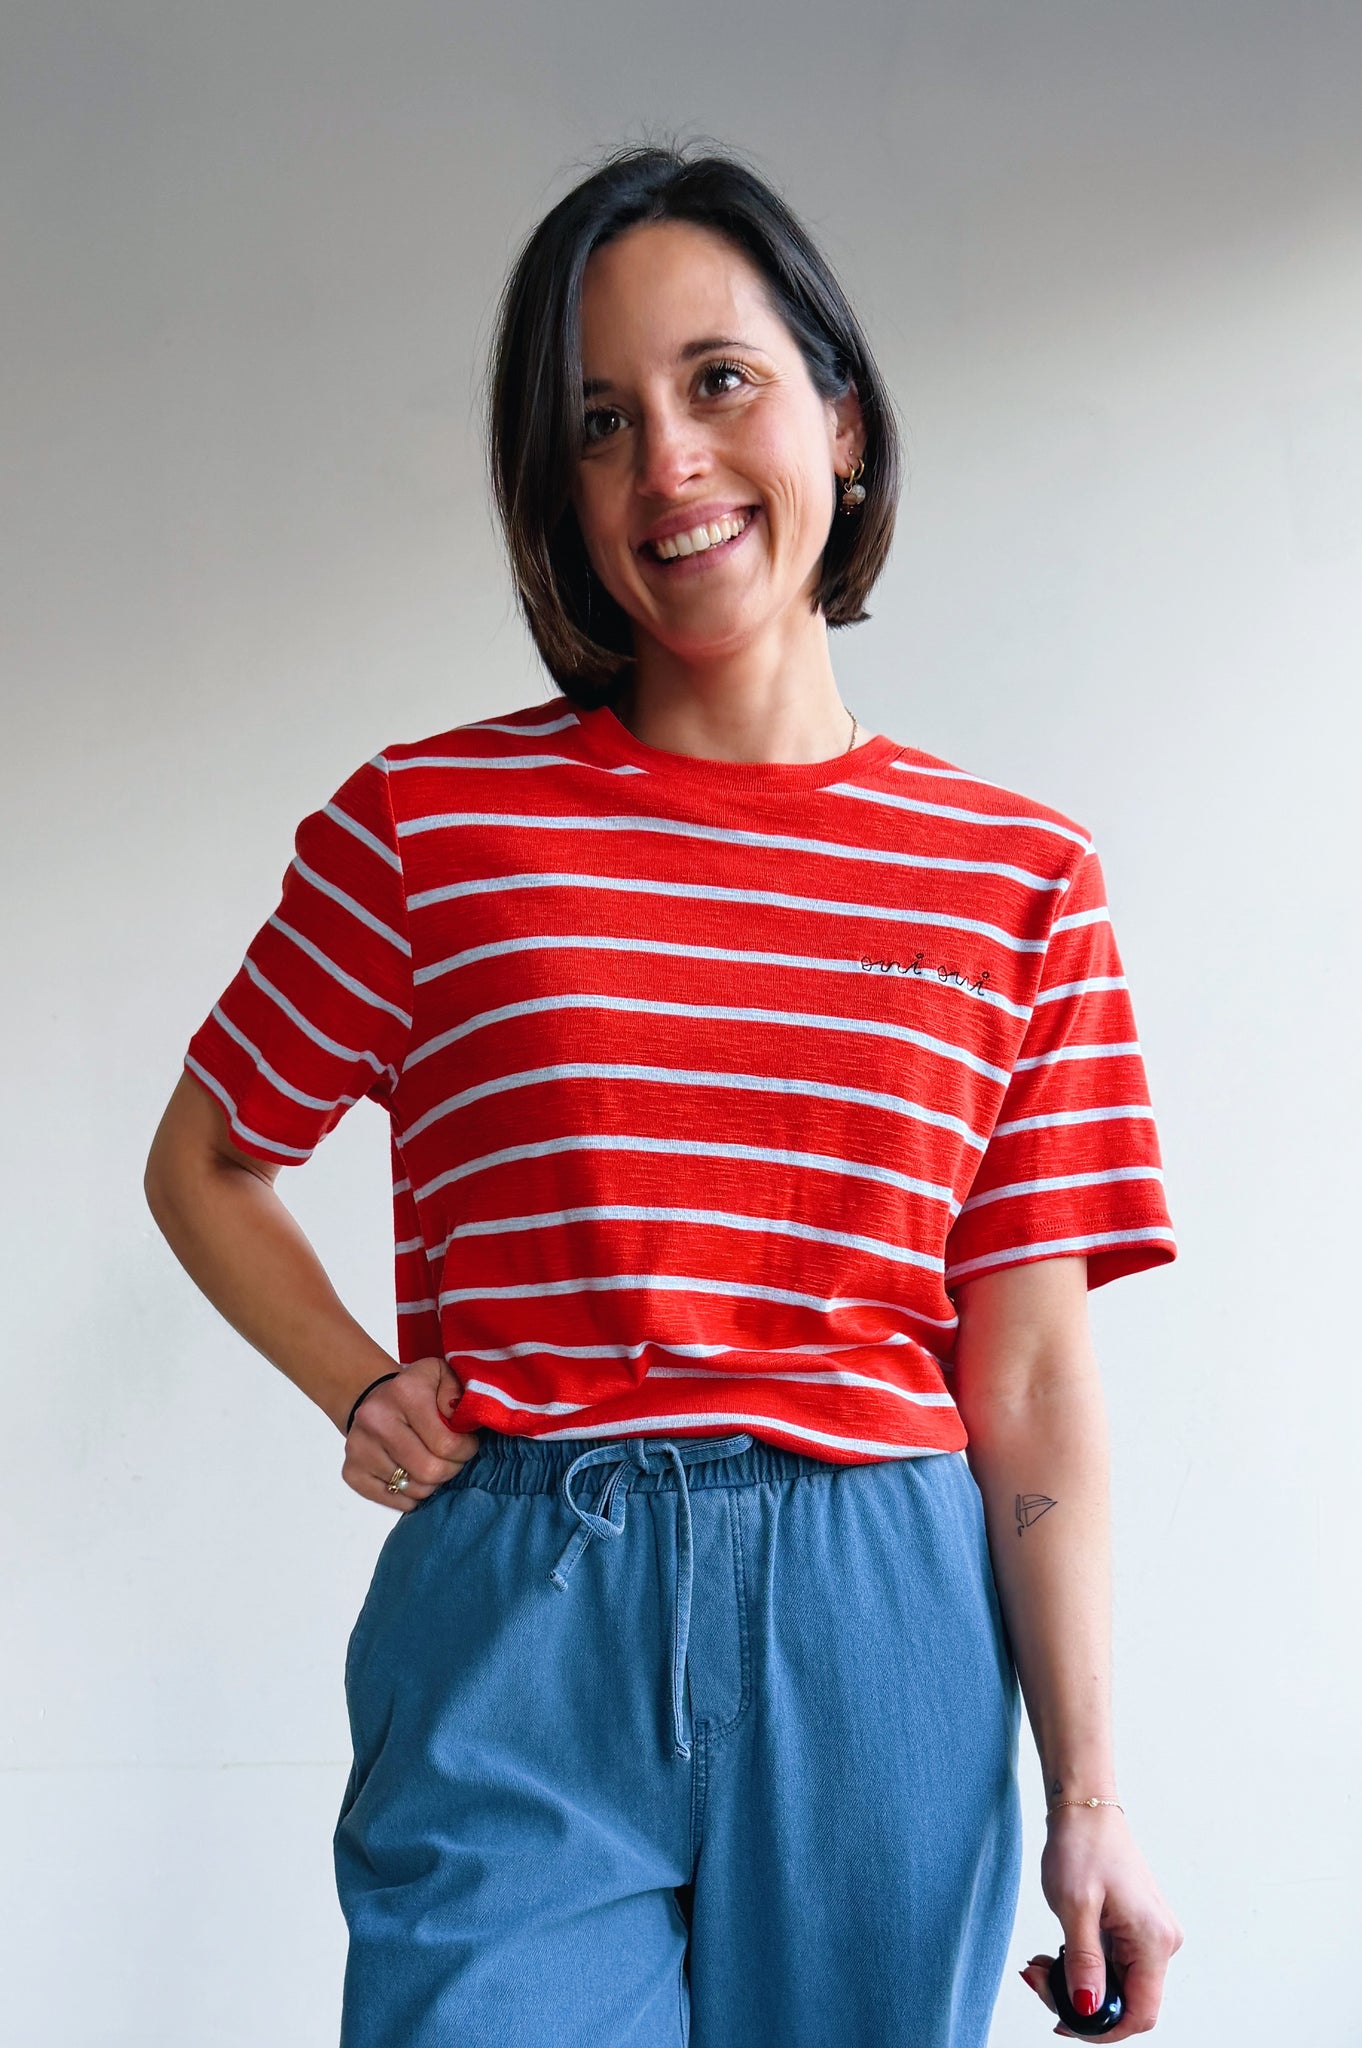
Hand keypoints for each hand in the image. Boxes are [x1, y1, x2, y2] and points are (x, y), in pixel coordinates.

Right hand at [341, 1356, 481, 1511]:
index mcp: (403, 1393)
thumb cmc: (416, 1391)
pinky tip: (413, 1475)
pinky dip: (411, 1496)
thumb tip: (460, 1422)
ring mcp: (359, 1448)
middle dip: (451, 1469)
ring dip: (432, 1483)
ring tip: (432, 1463)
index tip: (466, 1444)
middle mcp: (375, 1420)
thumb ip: (458, 1392)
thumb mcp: (442, 1377)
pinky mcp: (351, 1471)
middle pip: (430, 1471)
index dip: (465, 1450)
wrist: (374, 1399)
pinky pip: (394, 1501)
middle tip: (453, 1459)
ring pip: (414, 1490)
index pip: (447, 1444)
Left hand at [1018, 1807, 1182, 2037]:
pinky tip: (1054, 1954)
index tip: (1062, 2021)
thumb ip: (1083, 1963)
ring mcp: (1148, 1934)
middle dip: (1079, 2002)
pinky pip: (1111, 1963)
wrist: (1085, 1806)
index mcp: (1153, 1940)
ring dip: (1075, 1983)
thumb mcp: (1074, 1907)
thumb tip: (1087, 2011)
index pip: (1139, 2013)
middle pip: (1124, 2000)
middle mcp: (1160, 1942)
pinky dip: (1081, 1965)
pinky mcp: (1134, 1927)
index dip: (1102, 2028)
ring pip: (1114, 1983)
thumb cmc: (1082, 1846)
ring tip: (1039, 1964)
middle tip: (1038, 1979)